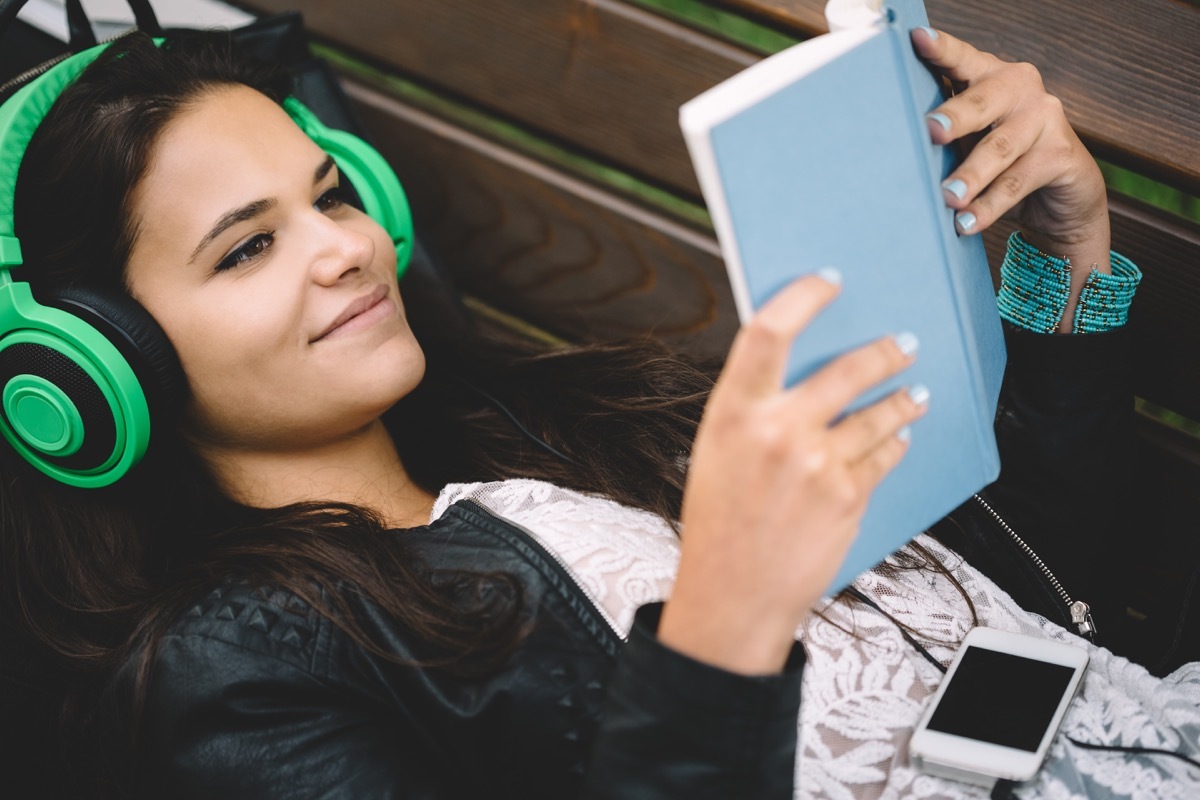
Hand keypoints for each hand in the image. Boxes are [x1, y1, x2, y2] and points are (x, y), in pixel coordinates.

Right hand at [658, 272, 926, 674]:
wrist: (733, 595)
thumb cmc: (719, 524)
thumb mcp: (716, 453)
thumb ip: (754, 409)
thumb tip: (800, 368)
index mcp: (732, 412)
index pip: (769, 331)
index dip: (802, 296)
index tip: (827, 282)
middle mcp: (777, 432)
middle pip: (846, 368)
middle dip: (884, 352)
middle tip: (902, 344)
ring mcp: (817, 464)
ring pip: (879, 412)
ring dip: (902, 399)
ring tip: (913, 395)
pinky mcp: (848, 496)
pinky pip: (884, 454)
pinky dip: (894, 445)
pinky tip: (898, 441)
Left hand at [912, 28, 1110, 325]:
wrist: (1060, 199)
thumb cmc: (1001, 163)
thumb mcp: (971, 142)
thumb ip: (944, 135)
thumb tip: (893, 145)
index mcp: (992, 77)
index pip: (963, 59)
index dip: (941, 49)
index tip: (916, 39)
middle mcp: (1021, 90)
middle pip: (982, 101)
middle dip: (955, 117)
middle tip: (931, 131)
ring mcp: (1045, 119)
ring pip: (1000, 148)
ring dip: (971, 175)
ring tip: (948, 198)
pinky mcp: (1061, 155)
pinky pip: (1017, 183)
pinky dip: (989, 206)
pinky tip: (966, 222)